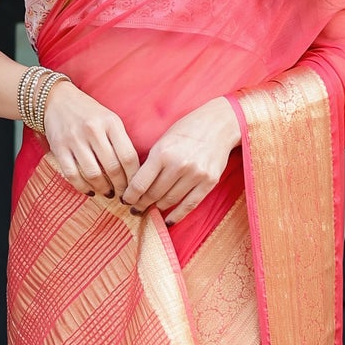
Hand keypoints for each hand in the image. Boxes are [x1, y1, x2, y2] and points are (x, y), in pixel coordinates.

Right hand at [41, 79, 139, 198]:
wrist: (56, 99)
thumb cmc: (88, 113)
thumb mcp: (109, 119)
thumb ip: (121, 141)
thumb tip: (133, 173)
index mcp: (111, 122)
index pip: (128, 156)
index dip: (134, 177)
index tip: (136, 187)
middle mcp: (93, 130)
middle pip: (112, 168)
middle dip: (120, 187)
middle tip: (123, 195)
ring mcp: (75, 139)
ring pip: (93, 174)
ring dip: (103, 189)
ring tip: (108, 193)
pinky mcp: (59, 148)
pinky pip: (72, 175)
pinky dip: (83, 187)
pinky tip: (90, 191)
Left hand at [120, 98, 240, 225]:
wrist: (219, 124)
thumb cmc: (187, 129)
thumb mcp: (163, 140)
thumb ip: (151, 162)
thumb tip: (136, 186)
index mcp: (162, 153)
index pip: (140, 184)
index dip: (130, 196)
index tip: (125, 201)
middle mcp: (179, 165)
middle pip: (153, 194)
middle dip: (142, 204)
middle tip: (135, 209)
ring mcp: (195, 175)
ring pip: (170, 201)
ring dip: (157, 208)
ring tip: (150, 210)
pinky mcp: (209, 182)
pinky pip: (189, 205)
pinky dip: (177, 215)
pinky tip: (168, 221)